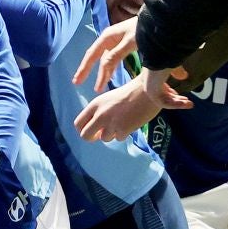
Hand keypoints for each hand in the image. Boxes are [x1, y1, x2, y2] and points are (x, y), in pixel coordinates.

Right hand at [71, 16, 137, 91]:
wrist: (157, 19)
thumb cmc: (143, 29)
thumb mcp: (129, 42)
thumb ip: (116, 55)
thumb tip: (103, 67)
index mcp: (107, 37)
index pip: (92, 55)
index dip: (84, 68)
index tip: (77, 82)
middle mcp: (109, 39)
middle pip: (95, 57)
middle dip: (87, 70)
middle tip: (78, 83)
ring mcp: (116, 41)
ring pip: (105, 59)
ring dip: (101, 72)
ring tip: (98, 87)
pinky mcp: (124, 44)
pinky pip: (113, 59)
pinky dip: (110, 68)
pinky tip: (110, 75)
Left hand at [74, 69, 189, 142]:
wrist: (149, 90)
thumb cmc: (131, 92)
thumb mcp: (109, 99)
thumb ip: (100, 112)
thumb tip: (97, 129)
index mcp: (95, 104)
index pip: (78, 123)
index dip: (83, 129)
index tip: (91, 130)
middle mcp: (100, 114)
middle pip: (85, 135)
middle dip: (92, 137)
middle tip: (100, 135)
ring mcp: (111, 123)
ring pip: (104, 138)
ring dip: (112, 133)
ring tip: (122, 121)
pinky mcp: (123, 130)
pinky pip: (119, 138)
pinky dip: (124, 133)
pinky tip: (130, 122)